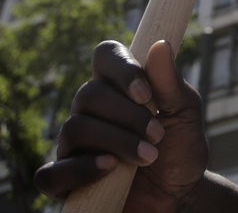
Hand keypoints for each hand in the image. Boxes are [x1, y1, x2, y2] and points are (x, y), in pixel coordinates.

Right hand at [34, 40, 207, 208]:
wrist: (182, 194)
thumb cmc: (182, 149)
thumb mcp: (185, 114)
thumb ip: (170, 83)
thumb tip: (160, 44)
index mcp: (119, 87)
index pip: (105, 56)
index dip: (121, 68)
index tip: (146, 93)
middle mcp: (91, 111)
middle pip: (89, 94)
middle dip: (128, 114)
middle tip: (158, 134)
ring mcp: (75, 146)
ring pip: (74, 128)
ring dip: (116, 141)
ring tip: (148, 156)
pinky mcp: (67, 182)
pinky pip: (52, 173)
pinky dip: (80, 169)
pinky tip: (109, 167)